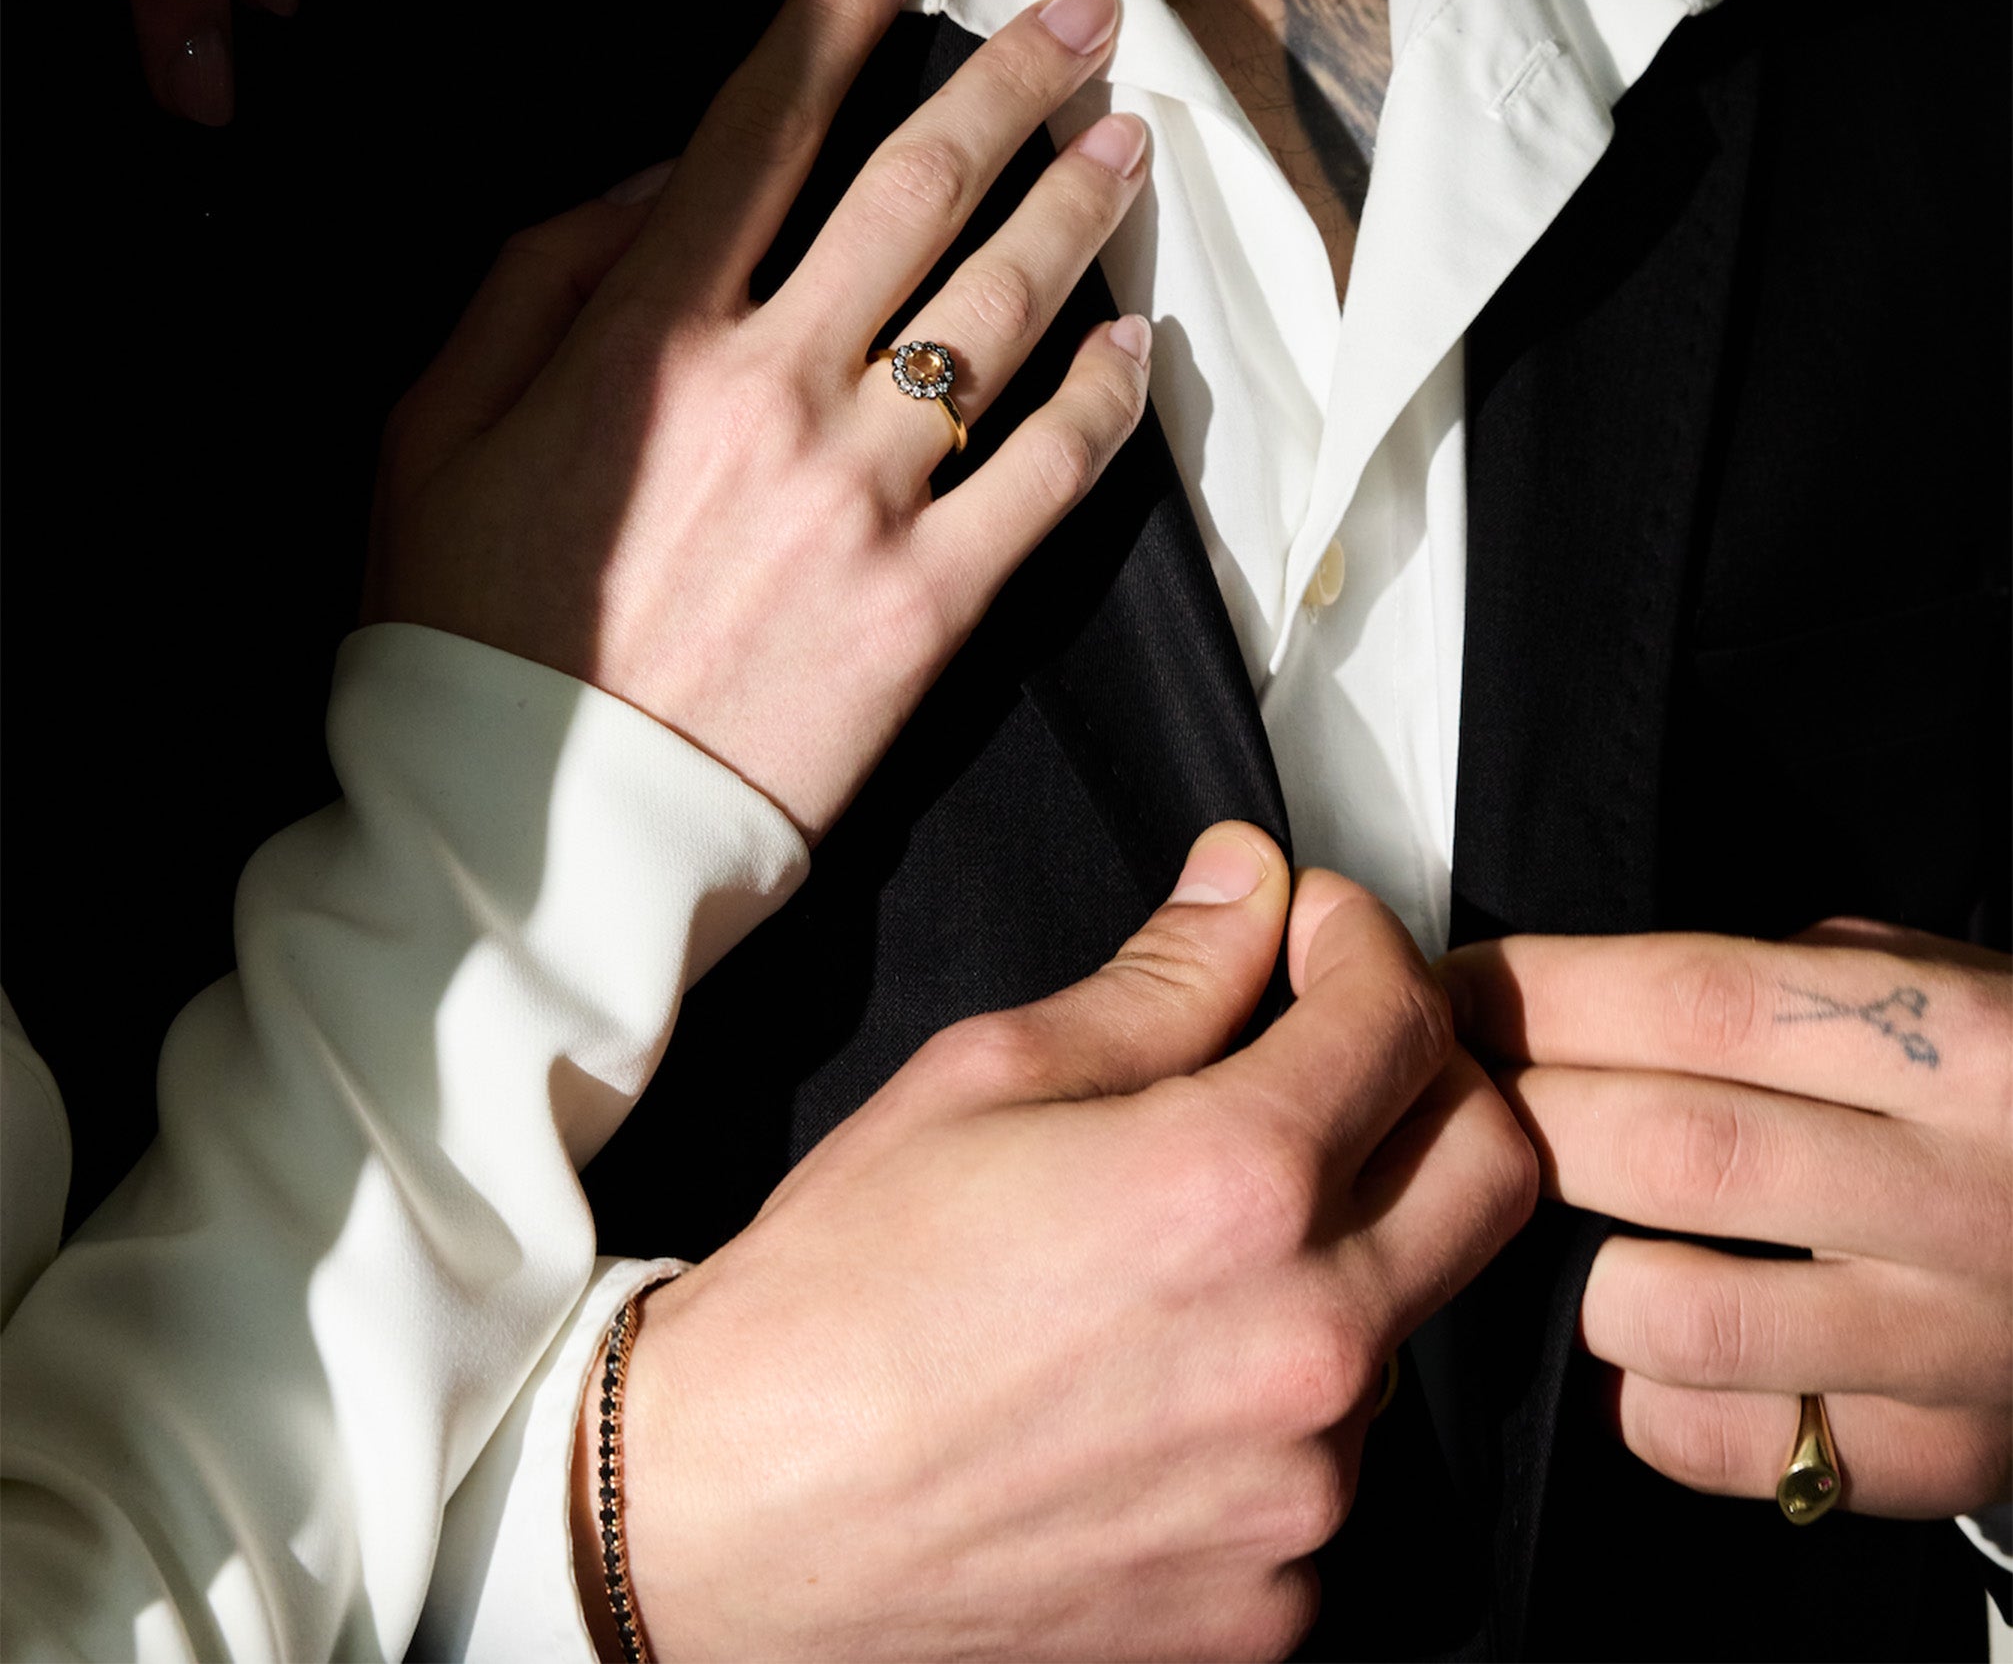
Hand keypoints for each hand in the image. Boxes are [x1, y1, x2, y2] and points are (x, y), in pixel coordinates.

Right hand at [367, 0, 1157, 841]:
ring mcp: (866, 496)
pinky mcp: (929, 605)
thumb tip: (657, 186)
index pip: (762, 130)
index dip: (837, 15)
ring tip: (1131, 145)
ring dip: (1081, 211)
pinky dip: (1103, 402)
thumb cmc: (467, 629)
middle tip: (1084, 21)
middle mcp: (776, 389)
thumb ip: (539, 279)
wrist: (536, 835)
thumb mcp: (435, 426)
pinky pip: (1046, 480)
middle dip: (1011, 84)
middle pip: (920, 194)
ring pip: (1004, 313)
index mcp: (648, 335)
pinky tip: (1137, 346)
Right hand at [586, 832, 1536, 1662]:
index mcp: (1233, 1188)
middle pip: (1493, 1166)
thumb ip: (1161, 980)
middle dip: (1429, 1076)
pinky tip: (1162, 1373)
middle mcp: (1305, 1347)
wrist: (737, 1513)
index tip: (1316, 932)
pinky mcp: (1273, 1603)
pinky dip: (1280, 1392)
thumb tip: (1245, 894)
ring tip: (1188, 1244)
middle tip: (1330, 1050)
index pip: (1404, 1019)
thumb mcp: (986, 1077)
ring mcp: (1303, 1493)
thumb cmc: (837, 1296)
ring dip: (1341, 1246)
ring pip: (1408, 1315)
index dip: (1362, 941)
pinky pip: (1332, 1458)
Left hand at [1443, 921, 2012, 1517]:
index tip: (1451, 992)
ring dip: (1565, 1265)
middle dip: (1524, 1116)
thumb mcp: (1940, 984)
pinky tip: (1627, 1337)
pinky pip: (1729, 1441)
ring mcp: (1952, 1342)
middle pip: (1672, 1151)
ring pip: (1680, 1315)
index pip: (1702, 1004)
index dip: (1546, 994)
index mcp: (1961, 1046)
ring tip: (1536, 1223)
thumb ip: (1781, 982)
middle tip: (1455, 1099)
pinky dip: (1638, 1390)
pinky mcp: (1938, 1453)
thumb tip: (1578, 994)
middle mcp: (1962, 1195)